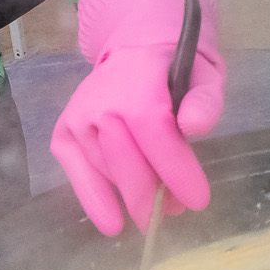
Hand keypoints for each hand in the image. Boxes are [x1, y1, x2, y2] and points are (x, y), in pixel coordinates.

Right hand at [51, 0, 224, 235]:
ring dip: (132, 197)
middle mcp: (100, 102)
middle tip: (176, 214)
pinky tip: (112, 223)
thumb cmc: (177, 66)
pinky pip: (77, 172)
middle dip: (154, 196)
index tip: (199, 201)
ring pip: (107, 170)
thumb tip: (194, 127)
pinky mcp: (64, 133)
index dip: (175, 170)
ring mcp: (78, 118)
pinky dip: (93, 200)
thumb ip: (205, 100)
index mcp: (138, 84)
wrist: (136, 47)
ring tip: (160, 209)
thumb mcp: (205, 74)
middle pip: (127, 160)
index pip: (155, 132)